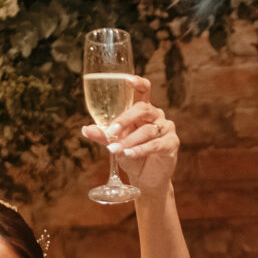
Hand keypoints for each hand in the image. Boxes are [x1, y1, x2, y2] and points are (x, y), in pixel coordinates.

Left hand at [82, 76, 178, 195]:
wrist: (146, 178)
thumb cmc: (131, 155)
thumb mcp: (115, 143)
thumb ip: (103, 135)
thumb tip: (85, 129)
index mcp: (143, 109)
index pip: (143, 89)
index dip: (137, 82)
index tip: (127, 79)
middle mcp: (156, 115)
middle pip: (142, 108)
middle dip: (125, 119)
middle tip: (112, 131)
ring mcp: (166, 128)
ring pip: (147, 130)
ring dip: (130, 141)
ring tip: (116, 150)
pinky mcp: (172, 143)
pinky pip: (155, 144)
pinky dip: (140, 150)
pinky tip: (129, 154)